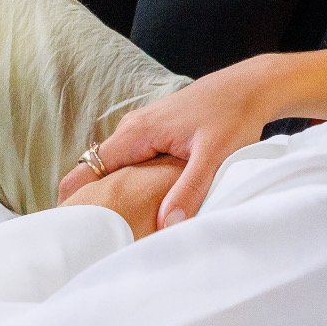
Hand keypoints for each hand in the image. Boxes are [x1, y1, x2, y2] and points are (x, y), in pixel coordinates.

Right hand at [57, 56, 282, 226]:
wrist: (251, 86)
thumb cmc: (233, 115)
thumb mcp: (214, 156)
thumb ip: (188, 190)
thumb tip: (163, 225)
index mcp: (137, 133)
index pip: (88, 168)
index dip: (75, 199)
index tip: (75, 229)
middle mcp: (133, 128)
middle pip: (96, 170)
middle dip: (93, 201)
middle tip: (99, 238)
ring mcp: (143, 128)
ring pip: (115, 165)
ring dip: (114, 191)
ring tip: (118, 226)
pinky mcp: (157, 131)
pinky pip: (131, 160)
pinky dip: (131, 181)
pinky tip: (143, 202)